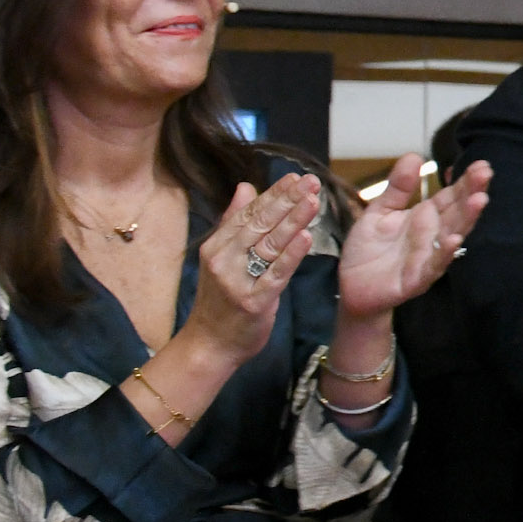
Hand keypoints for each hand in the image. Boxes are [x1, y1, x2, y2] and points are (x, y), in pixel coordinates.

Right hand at [168, 175, 320, 369]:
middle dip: (287, 200)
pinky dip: (291, 255)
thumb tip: (245, 187)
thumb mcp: (222, 258)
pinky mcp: (253, 301)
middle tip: (311, 181)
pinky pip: (276, 274)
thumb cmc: (221, 300)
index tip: (295, 176)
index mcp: (217, 246)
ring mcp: (237, 281)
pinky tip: (306, 237)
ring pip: (269, 244)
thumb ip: (234, 222)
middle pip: (260, 224)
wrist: (209, 345)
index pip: (248, 213)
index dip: (273, 193)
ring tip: (313, 200)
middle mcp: (224, 259)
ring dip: (293, 220)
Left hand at [338, 156, 491, 319]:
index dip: (466, 181)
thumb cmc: (369, 250)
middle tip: (486, 173)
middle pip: (457, 212)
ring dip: (467, 220)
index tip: (482, 165)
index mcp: (426, 217)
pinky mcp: (416, 279)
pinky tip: (454, 239)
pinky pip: (433, 266)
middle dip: (473, 193)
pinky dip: (444, 254)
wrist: (352, 287)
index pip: (451, 196)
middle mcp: (433, 236)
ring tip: (480, 200)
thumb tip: (414, 155)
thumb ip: (398, 187)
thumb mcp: (379, 211)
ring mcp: (428, 257)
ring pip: (452, 236)